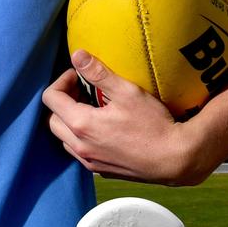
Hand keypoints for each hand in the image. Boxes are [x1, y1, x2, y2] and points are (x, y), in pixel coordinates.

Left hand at [42, 50, 204, 184]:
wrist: (176, 160)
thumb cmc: (153, 124)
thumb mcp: (126, 91)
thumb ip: (98, 73)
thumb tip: (77, 55)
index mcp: (81, 125)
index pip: (51, 98)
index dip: (62, 81)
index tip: (80, 75)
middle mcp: (81, 147)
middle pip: (53, 120)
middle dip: (63, 101)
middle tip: (83, 90)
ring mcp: (90, 162)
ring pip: (64, 139)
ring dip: (70, 120)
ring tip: (93, 107)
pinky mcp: (102, 171)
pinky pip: (80, 152)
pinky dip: (82, 137)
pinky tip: (103, 128)